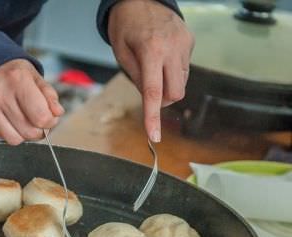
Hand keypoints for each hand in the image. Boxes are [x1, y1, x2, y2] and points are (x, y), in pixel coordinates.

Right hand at [0, 59, 63, 144]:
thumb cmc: (11, 74)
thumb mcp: (34, 76)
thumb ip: (49, 95)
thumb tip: (57, 113)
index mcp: (17, 79)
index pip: (41, 116)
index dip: (50, 122)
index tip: (50, 119)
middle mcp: (0, 94)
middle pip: (30, 131)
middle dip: (39, 131)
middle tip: (39, 122)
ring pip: (16, 139)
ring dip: (25, 135)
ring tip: (25, 122)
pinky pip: (3, 138)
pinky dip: (12, 134)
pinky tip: (12, 122)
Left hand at [108, 0, 194, 141]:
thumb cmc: (126, 25)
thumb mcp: (122, 53)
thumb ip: (136, 78)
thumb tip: (150, 99)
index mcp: (151, 51)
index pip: (154, 93)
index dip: (153, 117)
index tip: (154, 136)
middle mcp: (172, 48)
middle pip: (175, 94)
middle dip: (163, 100)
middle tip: (149, 89)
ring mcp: (184, 44)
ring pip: (182, 83)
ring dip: (168, 85)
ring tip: (155, 67)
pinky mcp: (190, 42)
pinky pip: (184, 69)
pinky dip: (173, 72)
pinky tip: (163, 58)